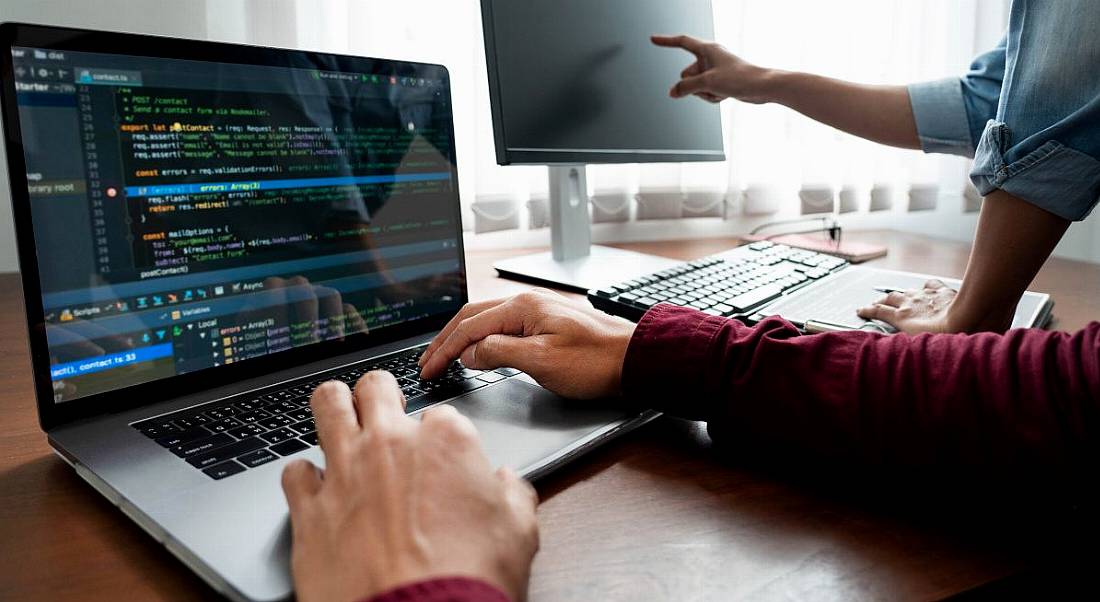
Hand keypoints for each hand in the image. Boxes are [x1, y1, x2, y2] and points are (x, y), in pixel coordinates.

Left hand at [281, 372, 538, 601]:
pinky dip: (304, 476)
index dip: (443, 437)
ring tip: (341, 418)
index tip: (443, 458)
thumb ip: (513, 495)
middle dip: (382, 395)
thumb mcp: (519, 533)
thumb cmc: (468, 578)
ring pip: (326, 403)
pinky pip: (293, 471)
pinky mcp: (309, 509)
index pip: (442, 414)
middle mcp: (390, 443)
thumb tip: (507, 485)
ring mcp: (344, 471)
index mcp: (445, 441)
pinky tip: (316, 488)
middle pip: (376, 387)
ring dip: (335, 407)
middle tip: (386, 413)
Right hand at [418, 289, 635, 398]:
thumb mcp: (541, 361)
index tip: (429, 370)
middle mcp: (526, 302)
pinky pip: (502, 325)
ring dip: (462, 337)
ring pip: (486, 319)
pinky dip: (481, 337)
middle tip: (427, 363)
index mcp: (522, 307)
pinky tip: (479, 348)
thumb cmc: (595, 362)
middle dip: (445, 340)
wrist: (634, 359)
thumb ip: (500, 353)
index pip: (469, 328)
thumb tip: (470, 352)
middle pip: (472, 317)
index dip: (444, 351)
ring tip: (444, 355)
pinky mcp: (546, 322)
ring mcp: (537, 311)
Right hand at [651, 34, 774, 103]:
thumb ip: (686, 88)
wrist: (761, 87)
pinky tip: (724, 95)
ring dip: (704, 93)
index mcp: (707, 49)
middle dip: (693, 85)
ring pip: (695, 86)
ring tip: (720, 91)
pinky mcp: (720, 81)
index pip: (681, 42)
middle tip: (708, 86)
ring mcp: (714, 70)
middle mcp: (710, 58)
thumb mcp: (707, 83)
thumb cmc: (740, 78)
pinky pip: (705, 92)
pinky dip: (711, 97)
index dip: (666, 41)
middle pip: (686, 73)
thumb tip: (672, 92)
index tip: (653, 39)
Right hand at [856, 279, 957, 333]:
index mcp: (902, 316)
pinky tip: (926, 288)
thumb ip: (907, 341)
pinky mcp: (940, 291)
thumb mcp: (918, 343)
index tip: (861, 310)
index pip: (879, 311)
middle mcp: (910, 303)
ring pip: (906, 291)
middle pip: (890, 298)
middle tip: (876, 303)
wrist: (964, 320)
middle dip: (881, 300)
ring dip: (900, 294)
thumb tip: (900, 347)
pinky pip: (929, 284)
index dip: (868, 310)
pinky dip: (925, 287)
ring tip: (897, 297)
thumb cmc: (943, 335)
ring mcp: (924, 295)